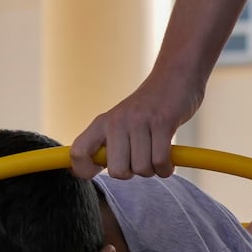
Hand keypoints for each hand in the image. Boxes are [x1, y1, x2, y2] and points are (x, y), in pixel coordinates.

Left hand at [70, 72, 203, 179]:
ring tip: (156, 153)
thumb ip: (104, 145)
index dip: (84, 170)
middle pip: (117, 171)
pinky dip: (166, 168)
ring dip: (152, 169)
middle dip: (131, 173)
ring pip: (141, 169)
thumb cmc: (146, 110)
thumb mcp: (119, 123)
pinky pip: (160, 162)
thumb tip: (83, 171)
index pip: (78, 153)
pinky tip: (168, 160)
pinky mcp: (162, 122)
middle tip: (139, 160)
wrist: (173, 77)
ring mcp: (139, 121)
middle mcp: (116, 121)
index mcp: (102, 123)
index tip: (97, 170)